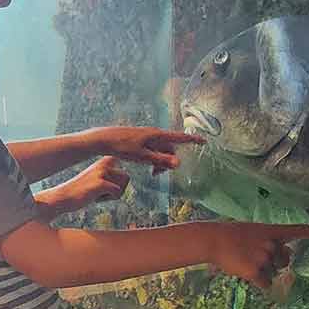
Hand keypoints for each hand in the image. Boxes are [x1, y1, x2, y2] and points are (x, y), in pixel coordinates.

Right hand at [49, 157, 130, 214]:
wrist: (63, 197)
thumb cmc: (81, 192)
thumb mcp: (97, 179)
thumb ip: (111, 175)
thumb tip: (127, 177)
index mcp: (103, 160)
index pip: (124, 172)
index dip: (118, 183)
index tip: (103, 187)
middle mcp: (103, 162)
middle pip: (126, 178)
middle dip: (116, 189)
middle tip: (99, 192)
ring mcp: (102, 171)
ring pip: (123, 186)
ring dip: (112, 195)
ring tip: (96, 193)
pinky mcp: (101, 182)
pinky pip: (117, 193)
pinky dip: (108, 199)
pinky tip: (94, 198)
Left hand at [87, 126, 204, 173]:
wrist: (104, 139)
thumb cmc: (122, 147)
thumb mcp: (142, 157)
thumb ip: (160, 160)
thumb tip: (178, 163)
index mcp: (157, 135)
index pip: (179, 138)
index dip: (192, 140)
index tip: (204, 141)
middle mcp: (154, 134)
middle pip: (170, 148)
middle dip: (169, 161)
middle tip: (157, 174)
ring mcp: (148, 136)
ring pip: (162, 150)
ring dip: (161, 162)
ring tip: (152, 173)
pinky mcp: (141, 140)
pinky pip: (154, 149)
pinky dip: (154, 158)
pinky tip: (148, 166)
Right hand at [210, 223, 308, 288]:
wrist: (214, 240)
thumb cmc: (230, 235)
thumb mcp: (253, 232)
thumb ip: (269, 242)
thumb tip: (279, 260)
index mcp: (272, 231)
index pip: (298, 230)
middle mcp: (273, 244)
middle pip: (285, 260)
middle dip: (276, 263)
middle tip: (258, 258)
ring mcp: (265, 258)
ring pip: (273, 273)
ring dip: (263, 272)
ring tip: (245, 262)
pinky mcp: (256, 272)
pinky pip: (266, 283)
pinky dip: (258, 282)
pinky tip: (245, 273)